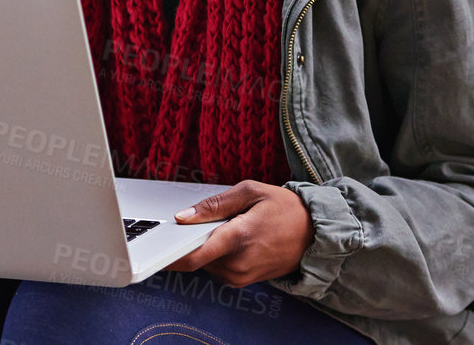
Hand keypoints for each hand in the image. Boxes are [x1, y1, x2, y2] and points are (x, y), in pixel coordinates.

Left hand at [170, 180, 313, 286]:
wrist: (316, 234)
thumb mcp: (251, 192)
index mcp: (238, 237)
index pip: (194, 254)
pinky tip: (234, 238)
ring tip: (230, 226)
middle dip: (194, 238)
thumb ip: (214, 205)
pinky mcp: (243, 282)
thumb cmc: (286, 208)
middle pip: (196, 256)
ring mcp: (241, 276)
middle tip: (206, 219)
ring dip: (207, 246)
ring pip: (205, 262)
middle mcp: (237, 263)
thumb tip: (183, 216)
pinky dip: (217, 254)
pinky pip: (217, 268)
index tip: (157, 244)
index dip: (171, 252)